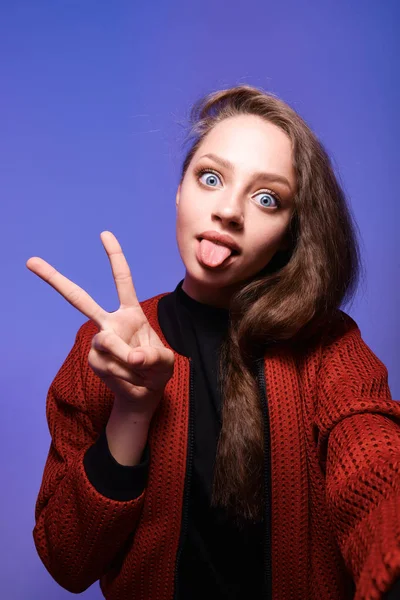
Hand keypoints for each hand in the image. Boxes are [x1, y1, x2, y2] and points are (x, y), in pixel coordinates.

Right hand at [26, 231, 174, 418]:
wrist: (144, 394)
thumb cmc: (156, 370)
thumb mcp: (165, 362)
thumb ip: (154, 356)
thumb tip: (132, 356)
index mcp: (130, 313)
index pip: (123, 280)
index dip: (115, 257)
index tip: (104, 234)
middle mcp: (110, 323)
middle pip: (80, 299)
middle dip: (56, 280)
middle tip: (31, 261)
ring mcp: (99, 341)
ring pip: (110, 342)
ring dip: (128, 360)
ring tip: (140, 372)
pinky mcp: (94, 359)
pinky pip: (110, 364)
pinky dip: (124, 374)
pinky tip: (129, 378)